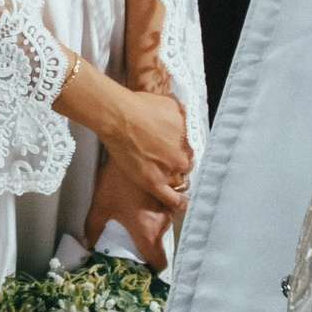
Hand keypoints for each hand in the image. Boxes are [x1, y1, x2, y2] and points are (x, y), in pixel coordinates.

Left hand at [82, 155, 175, 271]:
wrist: (135, 146)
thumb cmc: (117, 179)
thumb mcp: (101, 203)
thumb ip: (94, 226)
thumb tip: (87, 243)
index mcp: (148, 231)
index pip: (159, 261)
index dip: (154, 267)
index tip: (147, 267)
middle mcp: (165, 221)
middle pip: (161, 237)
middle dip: (151, 236)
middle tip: (137, 227)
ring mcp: (174, 204)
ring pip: (169, 218)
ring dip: (158, 215)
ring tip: (142, 206)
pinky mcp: (178, 189)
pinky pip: (174, 200)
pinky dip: (166, 199)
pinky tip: (151, 191)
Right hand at [98, 85, 194, 213]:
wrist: (119, 117)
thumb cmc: (143, 107)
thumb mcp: (173, 107)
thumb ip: (183, 121)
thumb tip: (186, 127)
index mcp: (189, 142)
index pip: (192, 152)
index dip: (184, 151)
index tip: (177, 150)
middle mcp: (182, 160)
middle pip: (186, 167)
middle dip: (178, 163)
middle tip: (167, 158)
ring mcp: (168, 173)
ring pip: (179, 182)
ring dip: (176, 180)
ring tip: (167, 175)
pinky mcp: (153, 183)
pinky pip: (171, 199)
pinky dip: (178, 203)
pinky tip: (181, 204)